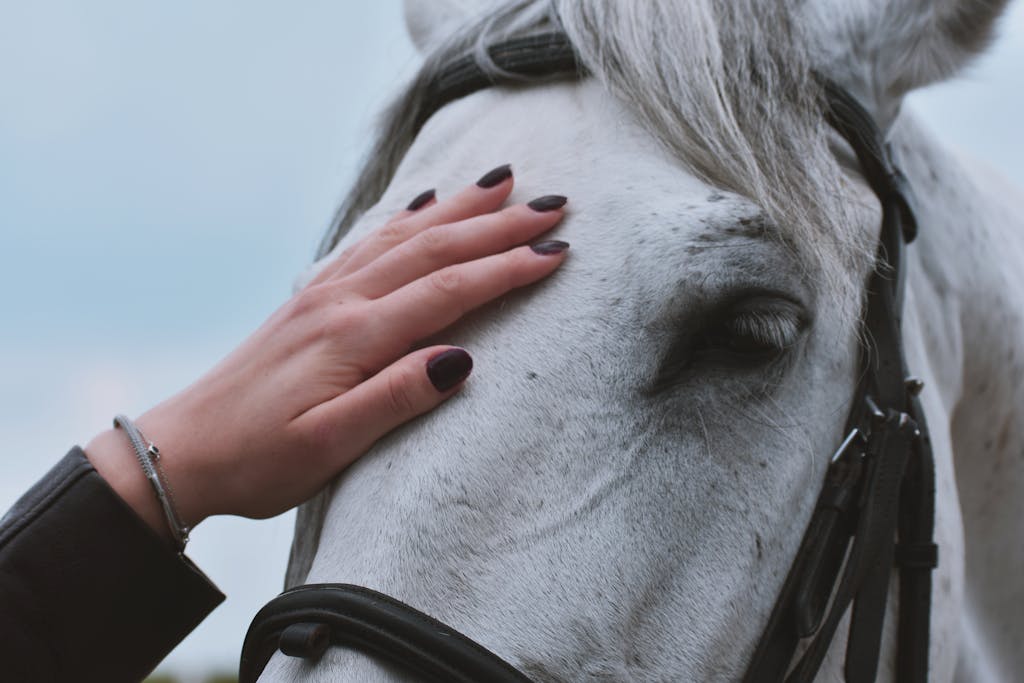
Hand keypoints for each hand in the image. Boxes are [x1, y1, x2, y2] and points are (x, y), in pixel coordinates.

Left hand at [85, 166, 568, 542]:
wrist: (183, 450)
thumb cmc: (258, 459)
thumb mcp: (329, 446)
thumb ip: (396, 399)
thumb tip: (461, 359)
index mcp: (354, 336)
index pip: (447, 289)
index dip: (506, 268)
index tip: (557, 250)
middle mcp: (341, 301)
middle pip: (433, 248)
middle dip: (497, 224)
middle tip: (553, 203)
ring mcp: (323, 295)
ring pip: (403, 236)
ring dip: (457, 209)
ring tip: (500, 183)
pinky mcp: (310, 301)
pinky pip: (368, 244)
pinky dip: (405, 219)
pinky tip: (421, 206)